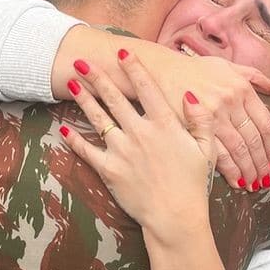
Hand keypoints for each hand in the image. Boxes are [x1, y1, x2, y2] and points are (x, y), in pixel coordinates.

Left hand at [60, 54, 215, 244]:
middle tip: (82, 61)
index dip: (133, 68)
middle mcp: (140, 132)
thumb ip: (200, 120)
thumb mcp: (206, 149)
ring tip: (71, 83)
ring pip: (98, 118)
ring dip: (83, 99)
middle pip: (114, 98)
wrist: (175, 217)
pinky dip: (73, 139)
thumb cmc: (193, 184)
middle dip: (97, 76)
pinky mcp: (109, 170)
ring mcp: (122, 150)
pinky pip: (87, 150)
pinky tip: (63, 127)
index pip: (146, 88)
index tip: (122, 52)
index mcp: (165, 125)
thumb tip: (189, 95)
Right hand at [119, 47, 269, 190]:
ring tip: (253, 184)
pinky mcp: (194, 127)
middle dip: (262, 164)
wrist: (156, 71)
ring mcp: (212, 115)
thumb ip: (253, 76)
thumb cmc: (191, 71)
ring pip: (238, 149)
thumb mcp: (225, 66)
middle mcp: (230, 101)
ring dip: (248, 170)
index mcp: (241, 88)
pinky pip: (218, 154)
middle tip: (266, 180)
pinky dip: (230, 170)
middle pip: (253, 140)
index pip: (265, 124)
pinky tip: (236, 181)